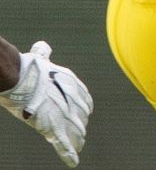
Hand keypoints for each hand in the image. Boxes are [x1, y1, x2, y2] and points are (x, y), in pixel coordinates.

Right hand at [0, 42, 93, 166]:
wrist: (22, 79)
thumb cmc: (31, 68)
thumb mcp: (41, 59)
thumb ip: (44, 54)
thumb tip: (42, 46)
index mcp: (73, 87)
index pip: (84, 100)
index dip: (83, 106)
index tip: (83, 111)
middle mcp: (73, 102)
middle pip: (82, 117)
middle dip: (80, 123)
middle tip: (80, 131)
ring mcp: (64, 116)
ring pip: (76, 133)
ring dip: (77, 139)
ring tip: (79, 146)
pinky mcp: (53, 128)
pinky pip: (63, 144)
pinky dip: (69, 154)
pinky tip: (74, 162)